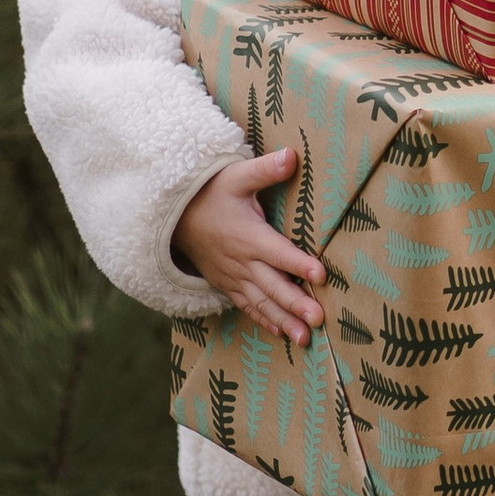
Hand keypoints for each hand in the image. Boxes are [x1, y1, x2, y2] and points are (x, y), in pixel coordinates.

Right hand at [173, 147, 325, 349]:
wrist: (174, 217)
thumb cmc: (210, 193)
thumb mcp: (235, 176)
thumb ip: (264, 170)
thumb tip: (292, 156)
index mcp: (249, 235)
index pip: (278, 252)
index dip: (299, 263)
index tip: (321, 275)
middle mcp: (243, 261)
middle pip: (273, 285)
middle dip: (296, 303)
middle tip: (318, 320)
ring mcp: (234, 277)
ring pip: (262, 303)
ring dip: (284, 321)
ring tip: (305, 339)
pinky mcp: (227, 285)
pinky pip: (247, 307)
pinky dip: (265, 320)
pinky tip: (283, 334)